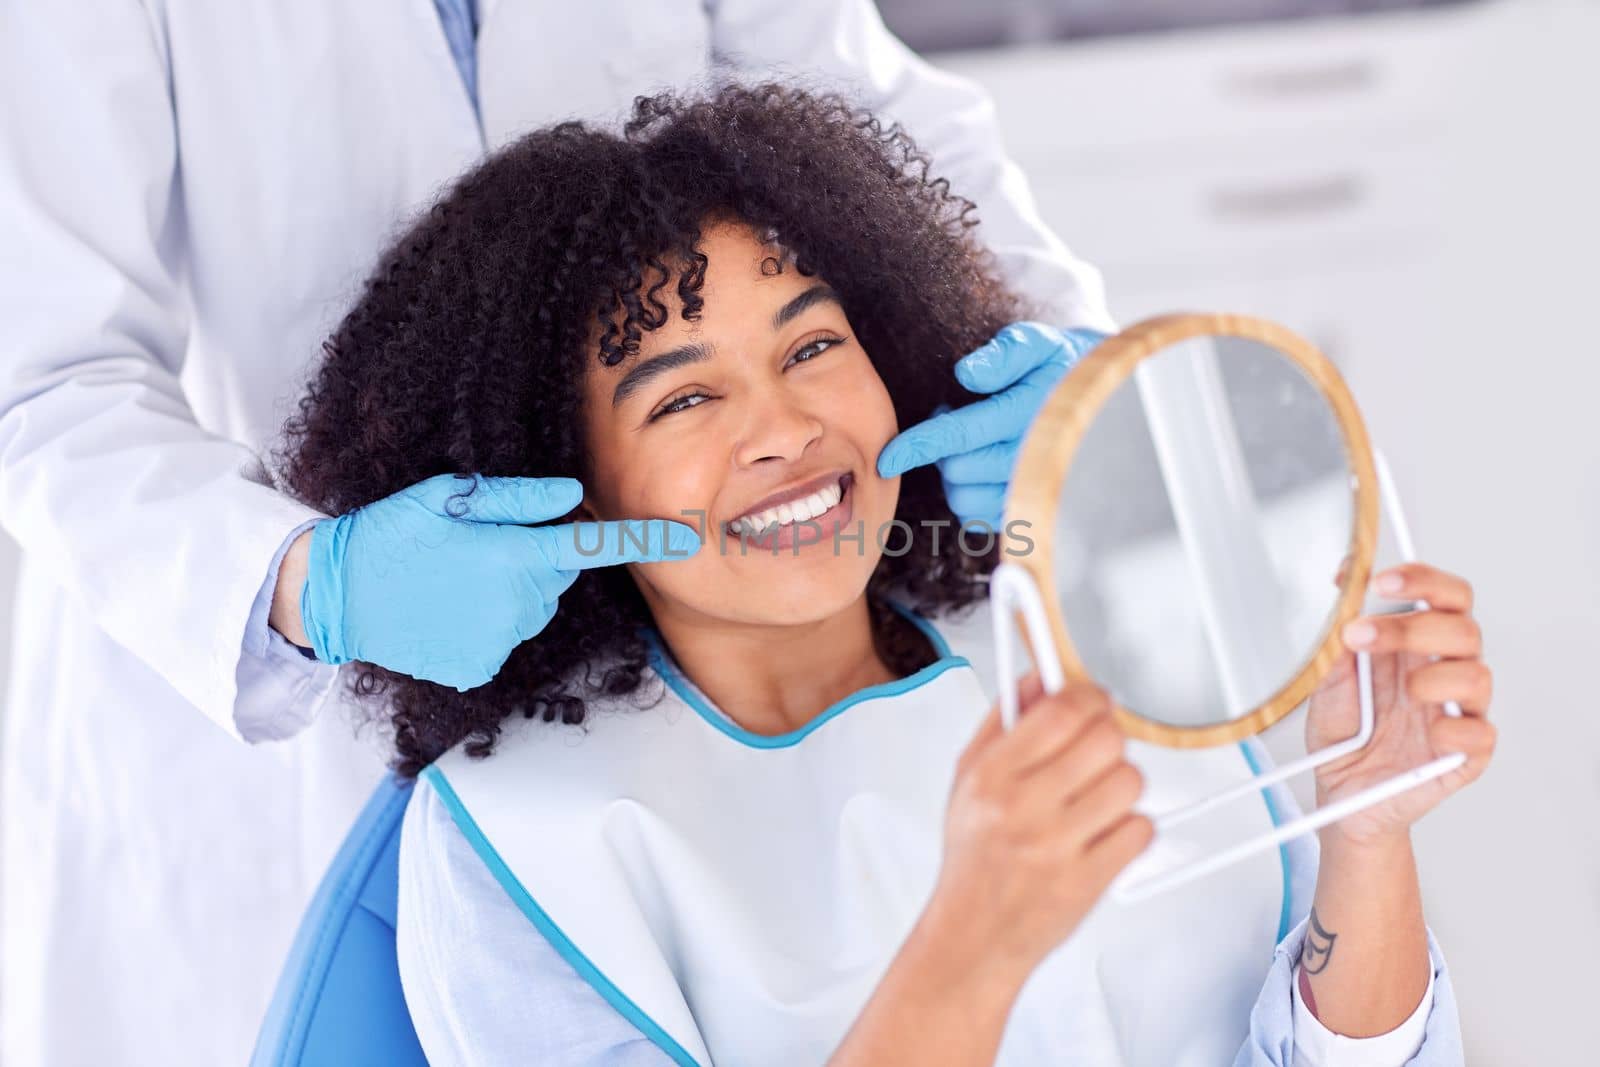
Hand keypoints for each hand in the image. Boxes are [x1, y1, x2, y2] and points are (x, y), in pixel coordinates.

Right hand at [298, 473, 699, 690]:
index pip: (587, 547)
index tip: (683, 539)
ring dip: (509, 591)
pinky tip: (446, 608)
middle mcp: (511, 606)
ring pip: (531, 608)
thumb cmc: (388, 534)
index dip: (639, 540)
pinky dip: (486, 623)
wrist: (331, 595)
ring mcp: (495, 643)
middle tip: (477, 546)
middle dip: (533, 558)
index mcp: (508, 558)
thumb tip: (571, 497)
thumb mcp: (443, 498)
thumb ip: (513, 499)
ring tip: (455, 578)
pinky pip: (504, 637)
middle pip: (555, 576)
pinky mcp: (477, 668)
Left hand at [875, 323, 1105, 529]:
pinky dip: (970, 494)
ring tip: (974, 443)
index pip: (962, 435)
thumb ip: (1005, 353)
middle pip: (957, 470)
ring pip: (965, 498)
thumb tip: (967, 373)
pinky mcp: (1032, 513)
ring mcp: (1035, 492)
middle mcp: (1035, 460)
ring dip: (955, 472)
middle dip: (943, 448)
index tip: (887, 458)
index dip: (919, 446)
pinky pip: (979, 516)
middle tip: (957, 417)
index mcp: (1031, 416)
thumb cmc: (1061, 366)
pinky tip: (984, 467)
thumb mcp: (1039, 343)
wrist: (1105, 401)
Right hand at [924, 672, 1152, 983]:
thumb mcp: (968, 778)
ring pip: (1129, 782)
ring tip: (1095, 799)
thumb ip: (1003, 721)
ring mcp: (1059, 845)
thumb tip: (1037, 678)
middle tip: (1095, 751)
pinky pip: (1140, 829)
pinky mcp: (1090, 880)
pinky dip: (1129, 829)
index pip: (1060, 710)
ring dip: (1119, 785)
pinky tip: (1101, 833)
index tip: (1092, 700)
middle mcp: (1023, 807)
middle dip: (1107, 738)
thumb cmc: (974, 856)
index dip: (1088, 696)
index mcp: (992, 774)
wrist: (974, 934)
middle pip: (1105, 739)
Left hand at [1308, 563, 1495, 845]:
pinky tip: (1426, 734)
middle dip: (1413, 627)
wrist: (1339, 791)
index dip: (1423, 580)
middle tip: (1361, 635)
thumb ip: (1337, 638)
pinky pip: (1480, 734)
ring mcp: (1458, 712)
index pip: (1444, 596)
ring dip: (1435, 676)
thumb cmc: (1343, 730)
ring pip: (1479, 675)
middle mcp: (1444, 671)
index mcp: (1418, 644)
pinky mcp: (1467, 754)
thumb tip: (1340, 591)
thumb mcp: (1326, 679)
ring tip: (1401, 691)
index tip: (1381, 581)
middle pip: (1463, 628)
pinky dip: (1453, 730)